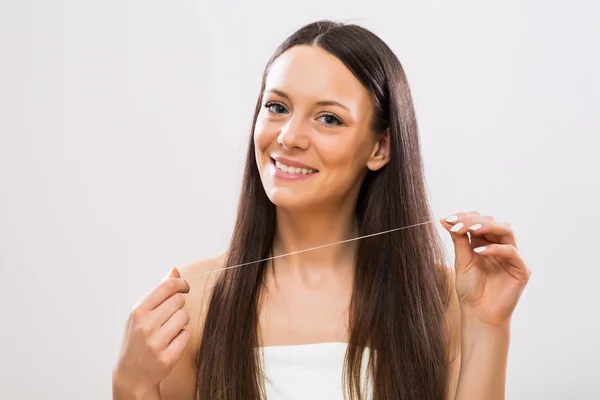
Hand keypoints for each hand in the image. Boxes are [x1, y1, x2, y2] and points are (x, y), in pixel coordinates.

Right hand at [113, 267, 190, 397]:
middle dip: (178, 306)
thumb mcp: (140, 314)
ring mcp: (156, 342)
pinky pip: (186, 335)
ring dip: (181, 322)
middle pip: (179, 301)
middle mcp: (146, 325)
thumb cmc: (136, 340)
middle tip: (169, 316)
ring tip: (169, 330)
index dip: (180, 283)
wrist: (132, 375)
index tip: (184, 287)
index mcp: (138, 311)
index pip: (166, 286)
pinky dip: (181, 338)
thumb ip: (158, 292)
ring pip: (185, 317)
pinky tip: (170, 343)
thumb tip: (175, 270)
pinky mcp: (167, 357)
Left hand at [441, 212, 530, 326]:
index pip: (480, 222)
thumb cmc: (470, 289)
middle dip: (474, 220)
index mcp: (485, 243)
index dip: (465, 217)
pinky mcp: (521, 269)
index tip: (448, 218)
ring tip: (470, 229)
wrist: (478, 313)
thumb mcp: (461, 260)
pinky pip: (511, 252)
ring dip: (487, 227)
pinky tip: (479, 252)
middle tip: (457, 223)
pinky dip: (496, 249)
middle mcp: (500, 247)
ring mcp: (512, 257)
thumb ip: (457, 239)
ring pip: (506, 231)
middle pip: (493, 223)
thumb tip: (445, 219)